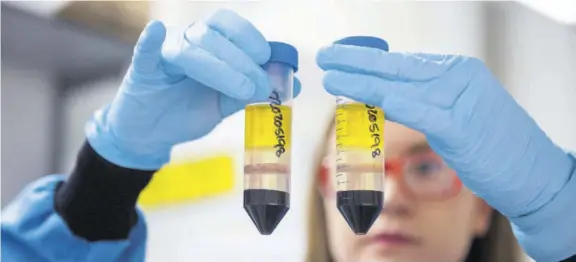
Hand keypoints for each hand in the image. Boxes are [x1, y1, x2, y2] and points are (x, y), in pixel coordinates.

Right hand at [86, 9, 300, 169]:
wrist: (153, 134)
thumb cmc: (188, 110)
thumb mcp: (225, 102)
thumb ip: (253, 91)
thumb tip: (292, 84)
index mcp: (207, 43)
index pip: (228, 26)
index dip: (250, 38)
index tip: (267, 60)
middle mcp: (185, 40)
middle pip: (213, 36)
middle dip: (242, 60)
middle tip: (261, 85)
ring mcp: (163, 53)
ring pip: (191, 49)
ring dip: (220, 67)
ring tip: (243, 89)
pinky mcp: (142, 70)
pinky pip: (145, 51)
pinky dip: (150, 41)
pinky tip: (156, 32)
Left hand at [316, 44, 573, 218]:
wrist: (534, 173)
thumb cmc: (494, 146)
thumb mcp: (459, 113)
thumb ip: (428, 101)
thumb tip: (389, 97)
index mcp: (458, 71)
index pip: (406, 62)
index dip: (371, 60)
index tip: (344, 58)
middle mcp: (459, 77)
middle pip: (398, 66)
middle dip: (358, 61)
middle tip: (327, 55)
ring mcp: (461, 99)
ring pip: (401, 85)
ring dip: (362, 81)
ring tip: (331, 76)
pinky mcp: (461, 127)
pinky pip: (419, 111)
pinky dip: (390, 103)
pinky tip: (364, 97)